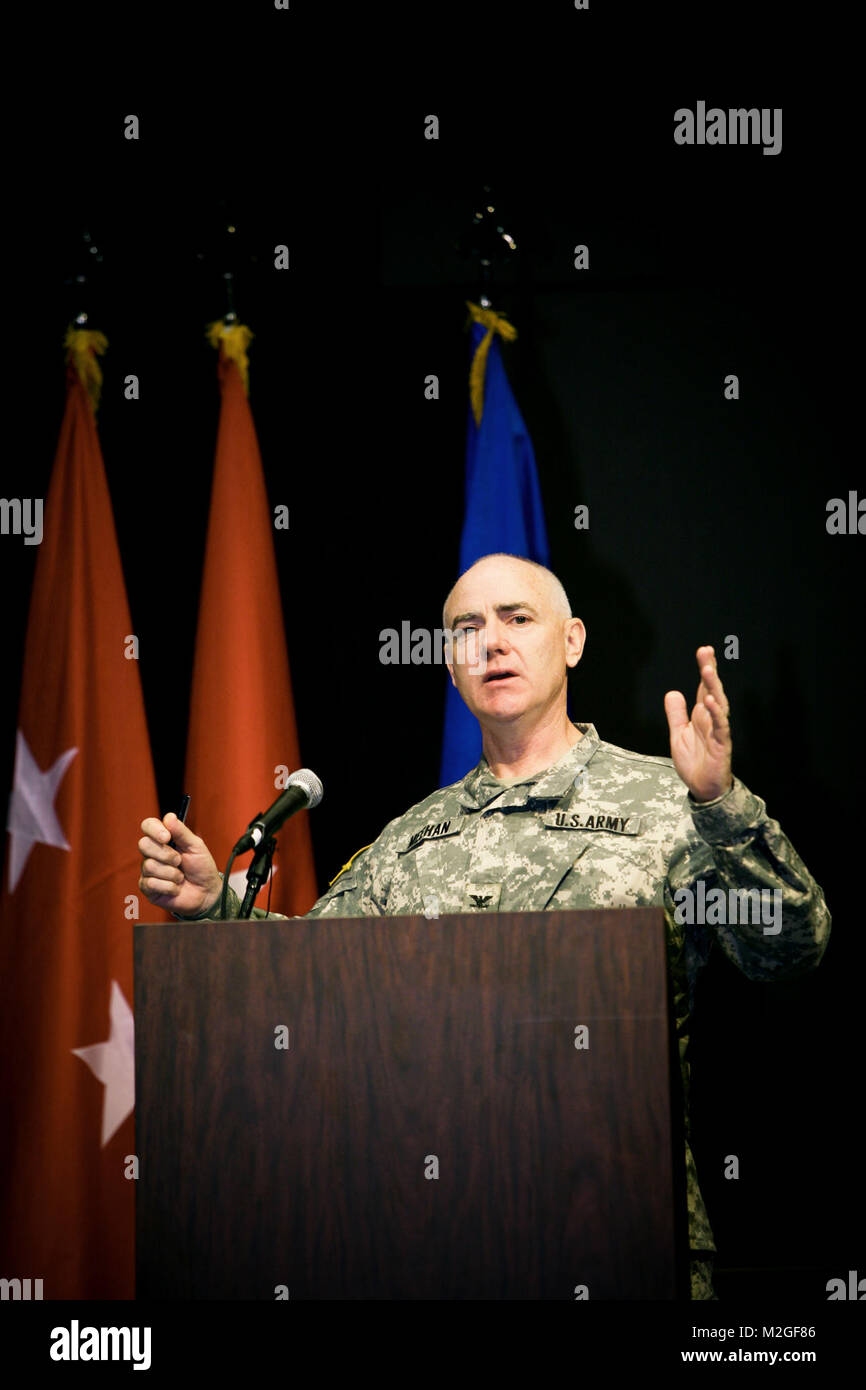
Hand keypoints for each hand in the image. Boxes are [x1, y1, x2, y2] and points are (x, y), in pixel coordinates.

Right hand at [138, 812, 221, 916]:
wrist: (206, 892)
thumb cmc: (201, 868)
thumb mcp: (196, 846)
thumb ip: (182, 832)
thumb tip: (169, 816)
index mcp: (163, 839)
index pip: (148, 826)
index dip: (154, 830)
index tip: (167, 837)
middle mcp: (152, 853)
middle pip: (144, 844)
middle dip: (166, 854)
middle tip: (179, 861)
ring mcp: (148, 871)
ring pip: (149, 865)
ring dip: (171, 873)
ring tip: (181, 877)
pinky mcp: (147, 888)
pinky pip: (151, 883)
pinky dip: (169, 886)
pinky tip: (176, 888)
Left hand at [664, 645, 733, 802]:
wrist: (703, 788)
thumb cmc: (695, 761)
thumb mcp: (678, 734)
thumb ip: (676, 714)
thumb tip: (673, 692)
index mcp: (702, 715)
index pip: (704, 688)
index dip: (705, 669)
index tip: (704, 651)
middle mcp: (712, 720)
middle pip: (712, 690)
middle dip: (709, 670)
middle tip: (706, 651)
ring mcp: (718, 731)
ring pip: (718, 705)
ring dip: (713, 687)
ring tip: (707, 670)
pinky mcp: (722, 745)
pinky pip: (720, 727)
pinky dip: (716, 714)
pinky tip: (710, 701)